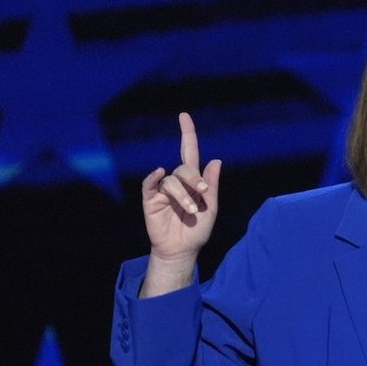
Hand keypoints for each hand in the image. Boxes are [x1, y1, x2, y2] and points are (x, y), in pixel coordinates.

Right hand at [140, 113, 220, 294]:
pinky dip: (154, 178)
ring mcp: (163, 190)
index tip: (184, 116)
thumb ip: (211, 186)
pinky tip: (159, 174)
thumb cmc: (197, 230)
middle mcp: (177, 181)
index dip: (187, 134)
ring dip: (182, 194)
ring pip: (171, 180)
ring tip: (190, 211)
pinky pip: (150, 184)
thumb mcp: (210, 208)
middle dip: (194, 179)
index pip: (189, 152)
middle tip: (202, 194)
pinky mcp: (150, 199)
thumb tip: (216, 161)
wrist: (182, 250)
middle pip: (184, 167)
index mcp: (193, 181)